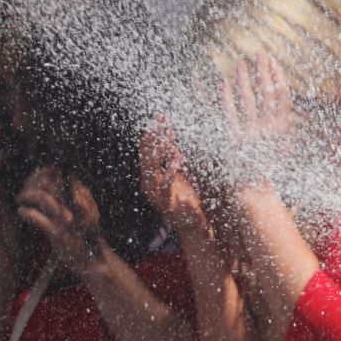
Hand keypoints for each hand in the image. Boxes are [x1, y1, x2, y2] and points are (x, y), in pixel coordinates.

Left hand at [16, 166, 107, 275]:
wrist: (94, 261)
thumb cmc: (89, 236)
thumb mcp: (91, 210)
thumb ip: (82, 194)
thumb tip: (69, 176)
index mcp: (83, 196)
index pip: (61, 173)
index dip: (44, 172)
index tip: (33, 179)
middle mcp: (75, 205)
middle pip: (49, 182)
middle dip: (31, 183)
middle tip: (24, 190)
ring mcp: (65, 219)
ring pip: (41, 196)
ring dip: (26, 195)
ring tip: (20, 199)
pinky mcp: (56, 233)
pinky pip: (35, 217)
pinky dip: (25, 213)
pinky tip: (21, 212)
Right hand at [139, 118, 208, 237]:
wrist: (193, 224)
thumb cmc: (187, 197)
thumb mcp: (179, 172)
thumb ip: (173, 156)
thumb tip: (170, 137)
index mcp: (150, 174)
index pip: (147, 149)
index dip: (153, 132)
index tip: (160, 117)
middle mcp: (148, 183)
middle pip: (146, 155)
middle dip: (154, 136)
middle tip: (160, 120)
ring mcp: (154, 193)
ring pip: (151, 168)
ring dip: (159, 151)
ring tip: (167, 137)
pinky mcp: (165, 202)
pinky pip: (166, 184)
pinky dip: (171, 170)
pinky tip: (179, 158)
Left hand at [220, 53, 292, 187]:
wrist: (253, 187)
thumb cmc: (267, 164)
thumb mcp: (282, 145)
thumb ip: (284, 125)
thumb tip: (285, 103)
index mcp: (282, 129)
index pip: (282, 97)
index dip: (278, 78)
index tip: (273, 62)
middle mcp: (268, 129)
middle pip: (266, 94)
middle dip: (263, 72)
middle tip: (259, 54)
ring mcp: (250, 134)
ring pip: (248, 101)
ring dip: (245, 80)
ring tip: (241, 62)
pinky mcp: (233, 139)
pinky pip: (229, 115)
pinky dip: (226, 98)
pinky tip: (224, 83)